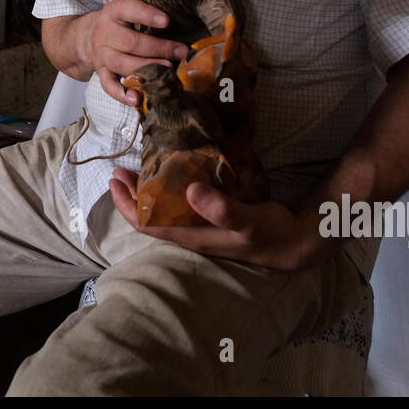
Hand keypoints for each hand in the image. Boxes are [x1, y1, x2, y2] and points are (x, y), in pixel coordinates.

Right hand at [82, 0, 187, 105]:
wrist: (89, 35)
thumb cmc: (120, 22)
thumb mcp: (130, 10)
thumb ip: (149, 14)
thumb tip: (182, 25)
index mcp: (114, 12)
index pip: (129, 9)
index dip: (147, 15)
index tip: (167, 21)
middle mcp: (105, 32)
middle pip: (131, 42)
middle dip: (159, 48)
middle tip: (181, 52)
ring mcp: (102, 54)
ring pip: (122, 64)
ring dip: (146, 69)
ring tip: (167, 72)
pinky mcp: (101, 72)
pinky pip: (109, 85)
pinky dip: (122, 94)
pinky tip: (137, 99)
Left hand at [109, 167, 315, 270]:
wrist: (292, 241)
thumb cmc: (268, 233)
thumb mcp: (247, 221)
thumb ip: (221, 209)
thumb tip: (189, 190)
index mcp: (191, 236)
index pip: (146, 224)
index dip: (127, 204)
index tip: (116, 179)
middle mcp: (189, 232)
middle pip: (148, 216)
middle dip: (131, 194)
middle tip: (121, 167)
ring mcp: (199, 226)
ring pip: (162, 210)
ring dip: (147, 190)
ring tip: (138, 166)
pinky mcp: (209, 217)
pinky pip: (179, 203)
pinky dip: (168, 188)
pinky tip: (172, 172)